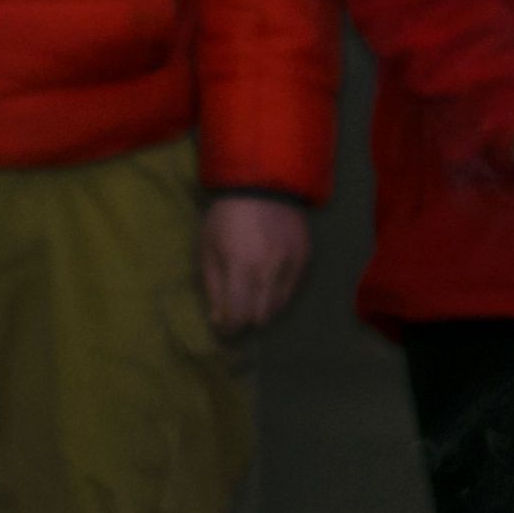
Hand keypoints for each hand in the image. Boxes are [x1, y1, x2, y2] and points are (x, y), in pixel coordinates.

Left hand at [201, 194, 312, 332]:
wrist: (263, 185)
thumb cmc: (226, 218)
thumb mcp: (208, 249)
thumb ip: (214, 287)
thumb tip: (219, 319)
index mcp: (241, 269)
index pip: (238, 317)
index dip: (229, 328)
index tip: (223, 326)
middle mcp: (270, 272)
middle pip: (260, 318)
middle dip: (245, 318)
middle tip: (236, 308)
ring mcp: (291, 266)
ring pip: (278, 307)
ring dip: (263, 306)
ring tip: (252, 291)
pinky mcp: (305, 259)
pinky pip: (291, 289)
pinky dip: (277, 291)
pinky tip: (267, 275)